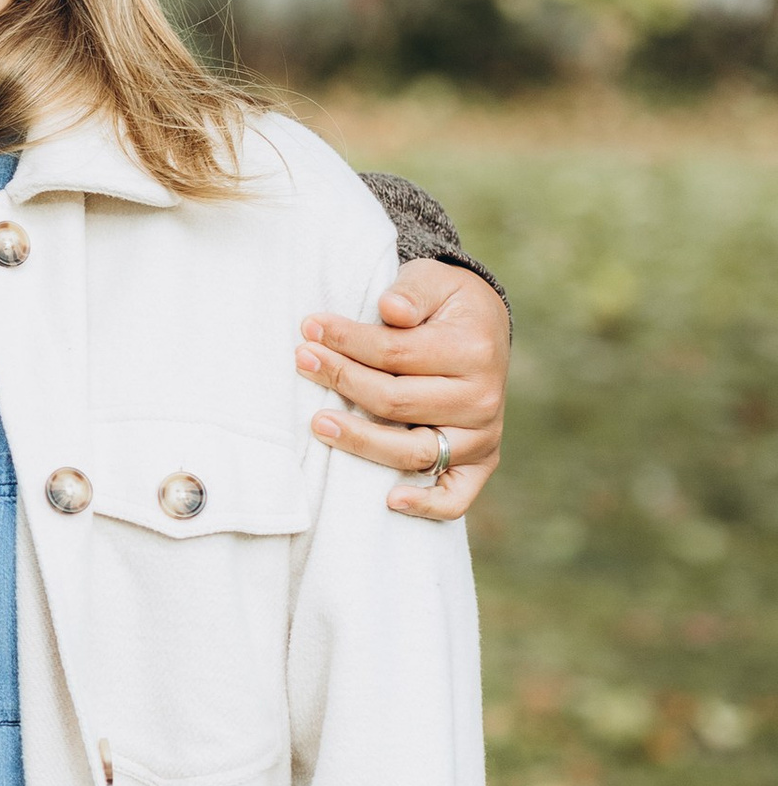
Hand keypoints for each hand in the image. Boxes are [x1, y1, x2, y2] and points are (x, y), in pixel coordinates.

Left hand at [296, 256, 507, 520]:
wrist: (483, 327)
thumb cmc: (445, 304)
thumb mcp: (433, 280)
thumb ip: (411, 292)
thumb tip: (390, 310)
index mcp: (473, 350)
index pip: (395, 353)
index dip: (347, 341)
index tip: (309, 328)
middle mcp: (484, 399)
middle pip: (396, 401)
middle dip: (342, 380)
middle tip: (302, 360)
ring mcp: (482, 436)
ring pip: (413, 451)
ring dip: (361, 441)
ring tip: (318, 423)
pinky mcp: (480, 463)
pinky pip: (456, 495)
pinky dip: (427, 505)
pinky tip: (390, 499)